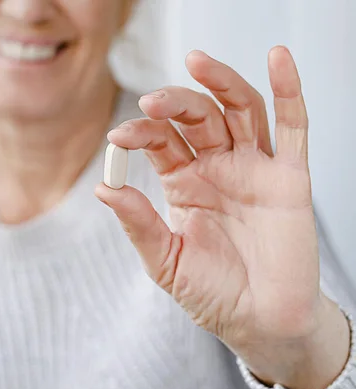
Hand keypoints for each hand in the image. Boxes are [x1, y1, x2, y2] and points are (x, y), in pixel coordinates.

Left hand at [95, 46, 349, 388]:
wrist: (259, 322)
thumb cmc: (212, 292)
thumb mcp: (165, 260)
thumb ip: (138, 223)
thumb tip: (102, 188)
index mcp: (183, 182)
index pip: (160, 140)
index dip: (139, 133)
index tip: (119, 138)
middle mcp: (217, 167)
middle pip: (197, 116)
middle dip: (174, 103)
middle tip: (152, 102)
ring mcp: (253, 168)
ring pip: (239, 109)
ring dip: (220, 83)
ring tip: (197, 62)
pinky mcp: (289, 177)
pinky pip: (293, 127)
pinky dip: (289, 90)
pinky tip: (278, 59)